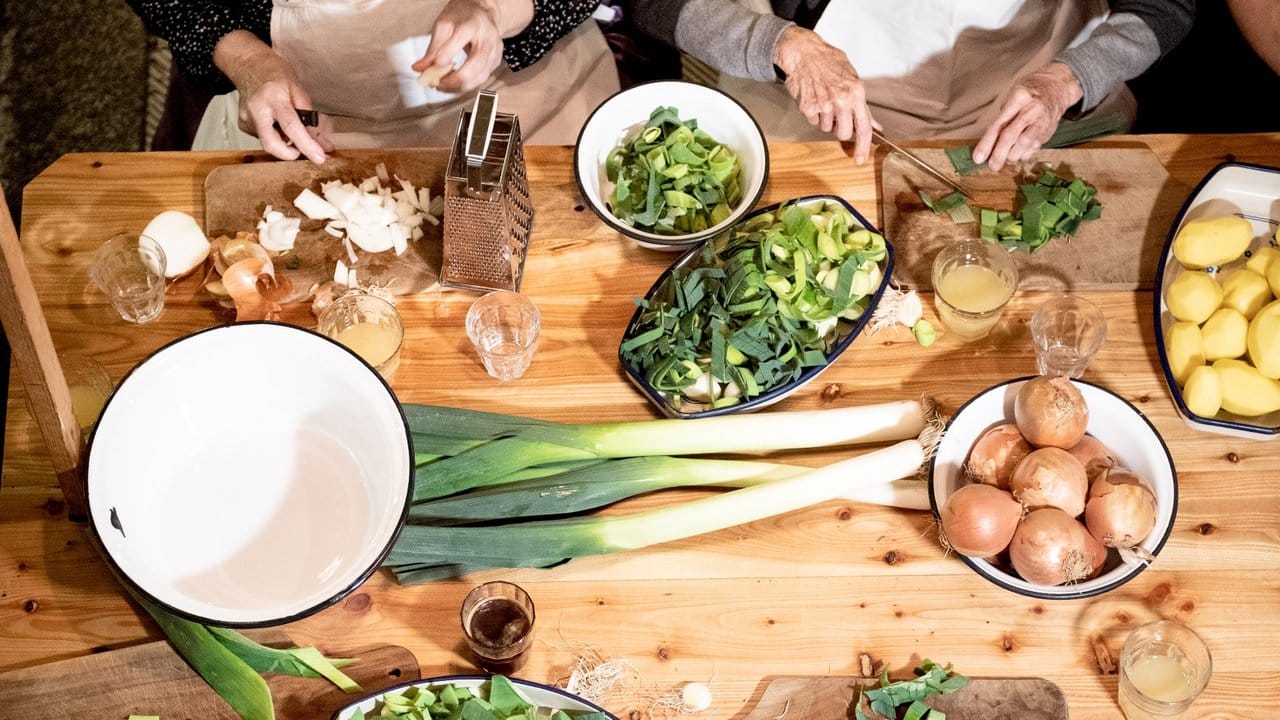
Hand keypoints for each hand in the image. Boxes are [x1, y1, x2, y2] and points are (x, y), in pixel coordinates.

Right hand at [212, 30, 333, 163]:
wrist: (248, 64)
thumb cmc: (274, 73)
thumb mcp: (297, 88)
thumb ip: (310, 117)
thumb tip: (323, 142)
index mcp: (274, 97)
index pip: (291, 126)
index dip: (306, 145)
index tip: (319, 157)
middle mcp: (256, 109)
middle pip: (271, 144)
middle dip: (290, 154)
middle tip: (303, 150)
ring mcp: (246, 118)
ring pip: (269, 142)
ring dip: (284, 142)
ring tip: (288, 124)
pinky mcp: (243, 124)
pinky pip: (264, 137)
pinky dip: (275, 135)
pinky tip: (275, 121)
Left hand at [414, 0, 533, 93]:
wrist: (483, 15)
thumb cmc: (463, 17)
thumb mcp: (444, 25)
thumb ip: (433, 48)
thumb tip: (420, 68)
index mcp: (472, 24)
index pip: (461, 38)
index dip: (448, 53)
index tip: (435, 65)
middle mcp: (487, 39)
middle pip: (475, 64)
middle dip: (455, 79)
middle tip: (438, 83)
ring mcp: (494, 52)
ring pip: (479, 77)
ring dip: (459, 87)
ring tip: (442, 86)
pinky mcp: (495, 63)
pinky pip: (481, 80)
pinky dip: (465, 86)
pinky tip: (453, 85)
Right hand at [772, 26, 879, 162]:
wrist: (804, 53)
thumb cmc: (828, 62)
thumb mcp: (852, 79)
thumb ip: (862, 105)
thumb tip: (873, 125)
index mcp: (856, 93)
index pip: (863, 127)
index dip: (863, 147)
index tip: (861, 159)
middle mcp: (841, 101)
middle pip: (843, 134)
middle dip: (840, 130)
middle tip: (837, 117)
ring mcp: (824, 105)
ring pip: (826, 127)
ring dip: (826, 118)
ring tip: (824, 99)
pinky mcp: (808, 107)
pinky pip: (814, 120)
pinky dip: (813, 113)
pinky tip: (814, 97)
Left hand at [973, 62, 1082, 170]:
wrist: (1056, 88)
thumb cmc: (1028, 94)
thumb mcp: (1012, 98)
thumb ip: (1001, 119)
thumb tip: (986, 146)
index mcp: (1018, 98)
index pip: (999, 124)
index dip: (987, 143)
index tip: (978, 158)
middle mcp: (1031, 109)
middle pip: (1011, 136)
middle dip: (999, 154)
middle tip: (992, 166)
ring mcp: (1041, 121)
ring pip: (1024, 144)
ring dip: (1012, 156)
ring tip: (1005, 159)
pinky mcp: (1047, 131)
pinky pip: (1034, 148)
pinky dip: (1023, 155)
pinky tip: (1018, 154)